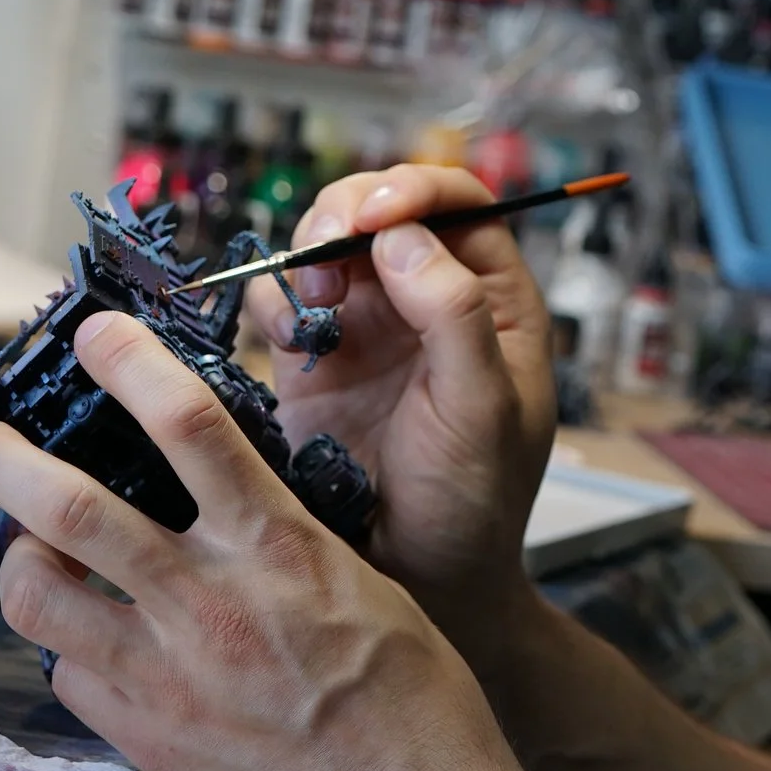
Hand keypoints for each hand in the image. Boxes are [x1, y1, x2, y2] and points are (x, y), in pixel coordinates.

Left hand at [0, 312, 546, 770]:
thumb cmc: (411, 700)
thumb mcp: (359, 582)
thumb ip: (281, 536)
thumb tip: (228, 499)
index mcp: (277, 545)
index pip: (189, 424)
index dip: (131, 365)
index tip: (98, 334)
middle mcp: (208, 601)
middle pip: (72, 506)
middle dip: (9, 462)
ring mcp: (165, 674)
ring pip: (38, 594)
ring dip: (14, 557)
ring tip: (18, 544)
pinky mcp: (145, 736)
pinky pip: (67, 674)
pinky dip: (63, 644)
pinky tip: (83, 635)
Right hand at [243, 166, 557, 650]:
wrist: (417, 581)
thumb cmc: (472, 503)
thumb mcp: (482, 410)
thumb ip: (455, 317)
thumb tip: (404, 238)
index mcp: (495, 300)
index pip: (461, 204)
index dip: (415, 190)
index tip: (374, 214)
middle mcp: (430, 300)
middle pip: (383, 210)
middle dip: (347, 215)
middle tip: (325, 255)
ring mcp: (370, 327)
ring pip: (328, 246)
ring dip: (308, 254)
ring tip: (314, 305)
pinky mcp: (315, 361)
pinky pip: (285, 300)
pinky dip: (275, 301)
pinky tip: (289, 340)